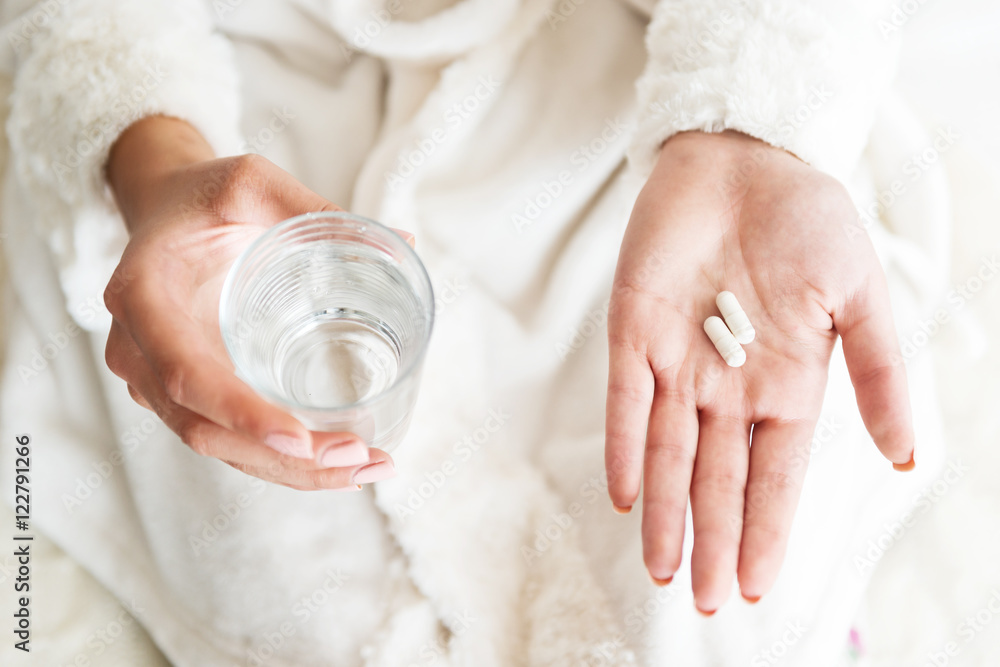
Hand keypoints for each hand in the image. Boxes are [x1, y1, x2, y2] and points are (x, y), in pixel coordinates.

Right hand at [104, 117, 400, 489]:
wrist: (163, 209)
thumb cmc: (204, 196)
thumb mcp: (251, 183)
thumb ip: (314, 209)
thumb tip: (402, 243)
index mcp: (144, 297)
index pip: (186, 374)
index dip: (241, 414)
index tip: (301, 440)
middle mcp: (139, 351)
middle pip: (204, 429)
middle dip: (283, 459)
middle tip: (359, 457)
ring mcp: (157, 379)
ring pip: (218, 446)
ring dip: (290, 471)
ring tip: (365, 468)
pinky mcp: (186, 392)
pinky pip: (227, 438)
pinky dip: (280, 460)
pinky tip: (337, 463)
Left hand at [605, 131, 913, 611]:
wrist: (745, 158)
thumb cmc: (808, 221)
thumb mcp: (859, 296)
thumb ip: (878, 373)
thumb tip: (907, 456)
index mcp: (785, 385)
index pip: (774, 475)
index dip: (766, 530)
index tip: (756, 585)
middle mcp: (728, 386)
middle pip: (718, 478)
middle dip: (712, 538)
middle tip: (703, 601)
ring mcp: (678, 362)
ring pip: (667, 452)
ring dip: (665, 510)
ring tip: (663, 567)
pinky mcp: (633, 331)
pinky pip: (624, 399)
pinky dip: (622, 445)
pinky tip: (625, 493)